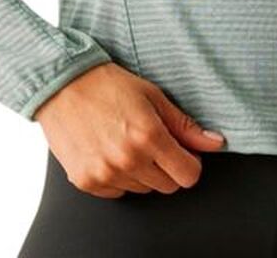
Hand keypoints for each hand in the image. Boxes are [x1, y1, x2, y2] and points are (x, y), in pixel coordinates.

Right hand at [33, 61, 226, 198]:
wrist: (61, 85)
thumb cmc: (107, 84)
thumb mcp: (152, 96)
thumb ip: (184, 125)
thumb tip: (215, 143)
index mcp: (148, 136)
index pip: (188, 175)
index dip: (190, 163)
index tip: (182, 151)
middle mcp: (127, 159)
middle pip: (168, 186)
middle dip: (167, 167)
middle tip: (152, 141)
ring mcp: (105, 173)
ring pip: (143, 189)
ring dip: (142, 172)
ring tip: (126, 141)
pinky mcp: (87, 181)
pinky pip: (117, 192)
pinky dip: (118, 176)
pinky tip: (109, 150)